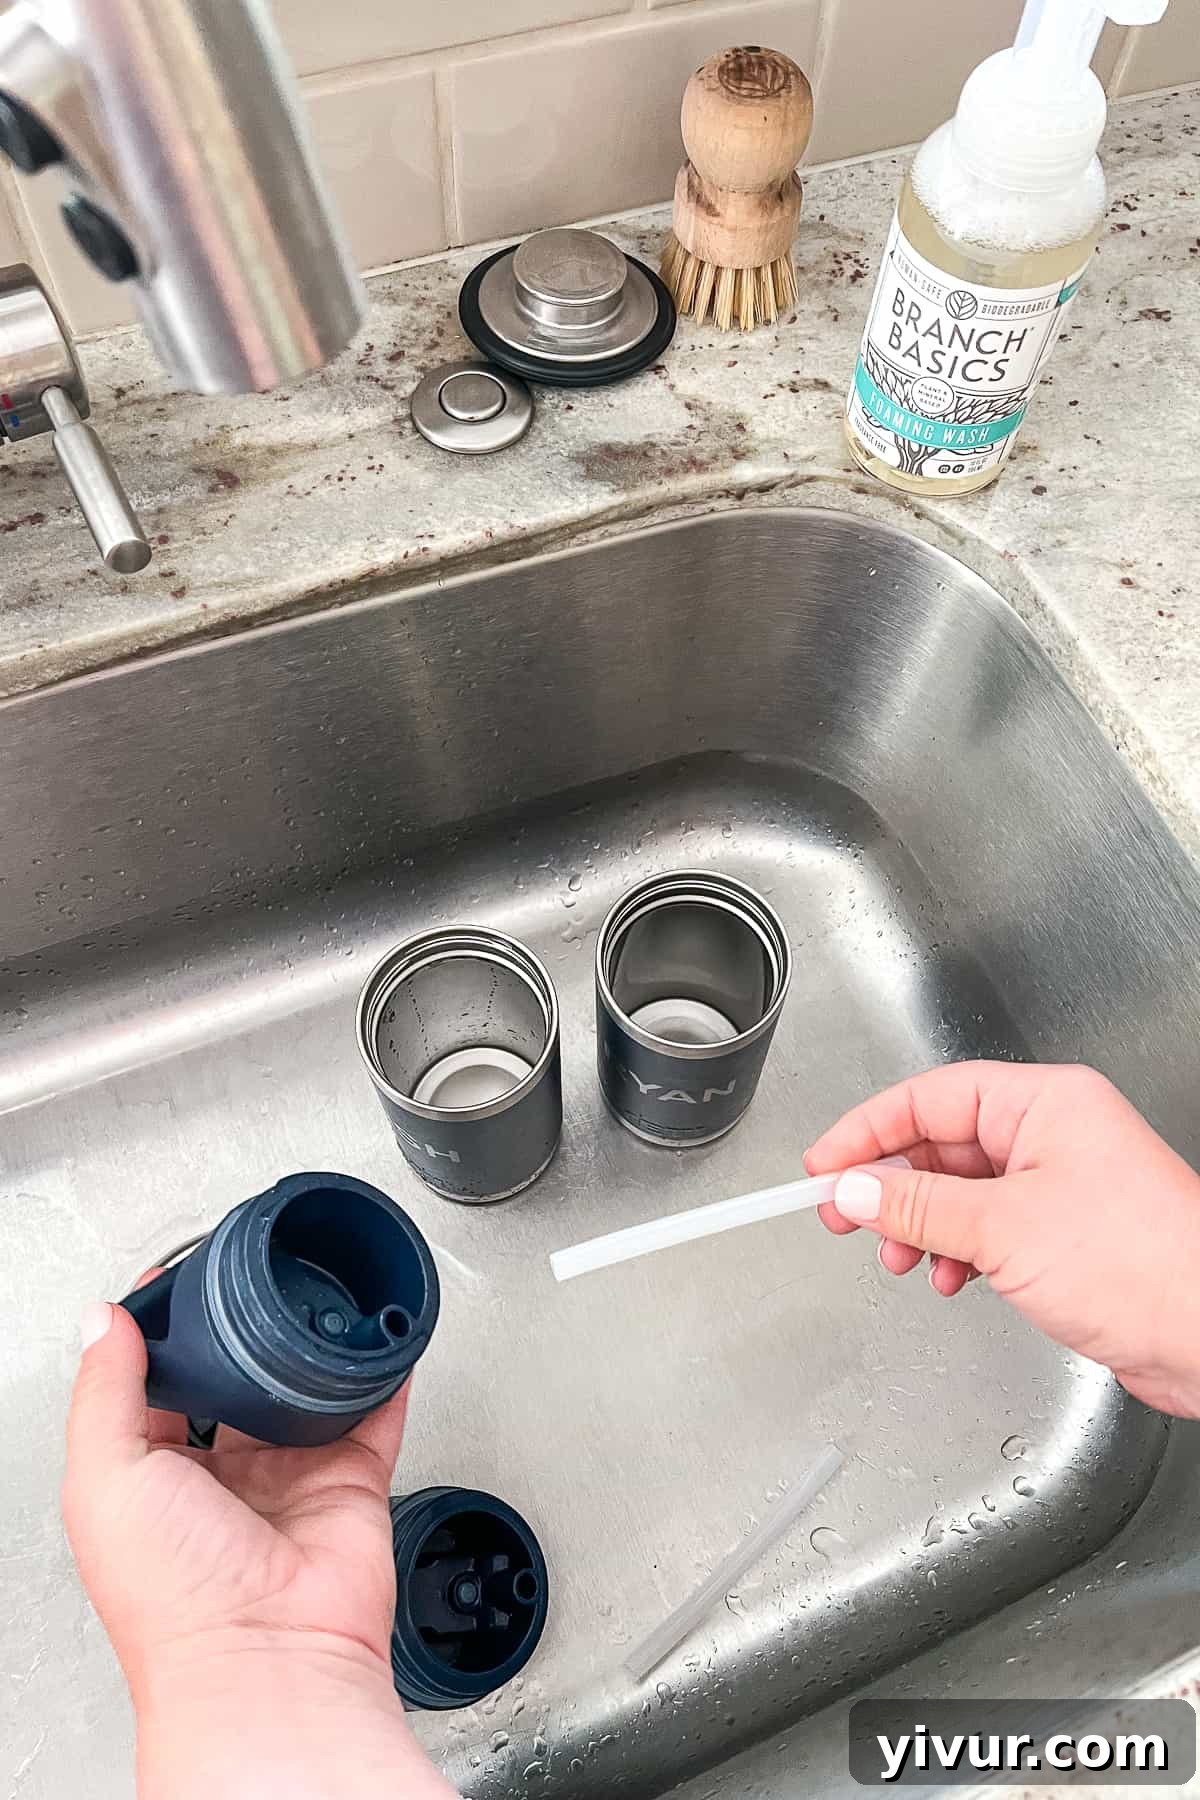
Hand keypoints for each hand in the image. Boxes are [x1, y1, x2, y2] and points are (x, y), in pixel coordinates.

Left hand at [63, 1291, 454, 1799]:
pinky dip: (383, 1379)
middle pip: (235, 1386)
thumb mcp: (105, 1480)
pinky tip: (381, 1343)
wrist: (267, 1661)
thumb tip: (103, 1322)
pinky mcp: (352, 1485)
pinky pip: (374, 1418)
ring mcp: (290, 1481)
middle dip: (244, 1340)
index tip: (176, 1283)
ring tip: (315, 1301)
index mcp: (152, 1483)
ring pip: (305, 1397)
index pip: (154, 1391)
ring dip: (311, 1353)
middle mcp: (221, 1483)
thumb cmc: (175, 1602)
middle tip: (254, 1285)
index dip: (163, 1336)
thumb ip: (104, 1393)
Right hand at [806, 1061, 1199, 1418]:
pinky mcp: (1065, 1233)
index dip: (868, 1130)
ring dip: (922, 1226)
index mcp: (1043, 1103)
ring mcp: (1060, 1184)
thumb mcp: (1002, 1228)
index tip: (823, 1164)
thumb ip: (917, 1208)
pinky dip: (957, 1251)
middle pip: (941, 1143)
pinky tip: (950, 1277)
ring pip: (961, 1190)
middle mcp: (1052, 1134)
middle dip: (891, 1186)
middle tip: (843, 1216)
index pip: (929, 1097)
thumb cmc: (1146, 1266)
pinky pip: (988, 1228)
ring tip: (900, 1258)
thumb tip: (854, 1191)